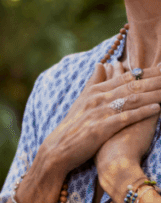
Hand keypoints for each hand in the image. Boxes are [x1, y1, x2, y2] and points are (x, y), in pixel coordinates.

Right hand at [38, 62, 160, 175]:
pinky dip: (142, 112)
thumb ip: (93, 82)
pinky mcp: (102, 128)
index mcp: (95, 91)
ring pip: (132, 99)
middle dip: (154, 80)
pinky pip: (126, 118)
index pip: (125, 77)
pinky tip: (157, 108)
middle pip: (132, 86)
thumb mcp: (82, 100)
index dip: (145, 71)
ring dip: (153, 94)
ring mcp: (100, 112)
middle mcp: (98, 98)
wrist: (59, 148)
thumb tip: (101, 63)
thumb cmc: (73, 126)